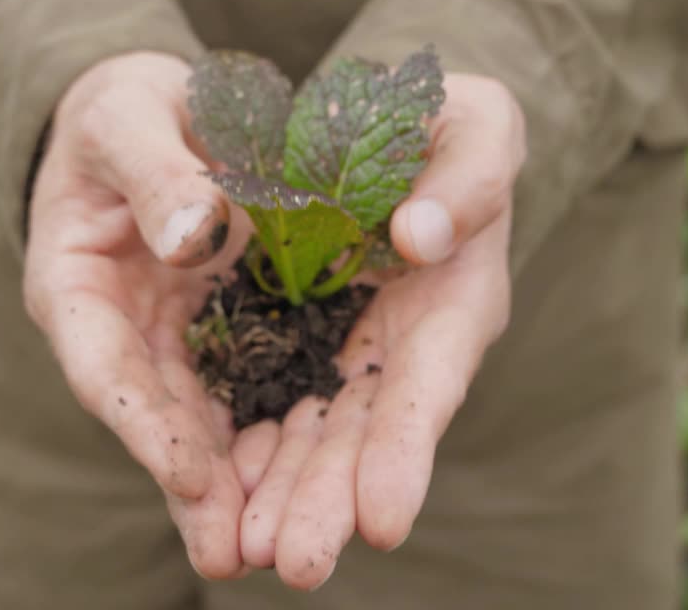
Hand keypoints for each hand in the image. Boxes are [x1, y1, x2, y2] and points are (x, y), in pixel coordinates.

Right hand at [22, 52, 249, 577]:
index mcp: (75, 284)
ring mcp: (169, 338)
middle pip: (152, 418)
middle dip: (189, 487)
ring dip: (229, 487)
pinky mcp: (218, 333)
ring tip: (262, 553)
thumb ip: (156, 171)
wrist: (153, 111)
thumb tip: (189, 238)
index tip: (187, 473)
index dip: (142, 423)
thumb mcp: (132, 116)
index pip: (104, 366)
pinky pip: (244, 390)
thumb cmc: (126, 107)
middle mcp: (118, 330)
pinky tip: (304, 484)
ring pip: (199, 423)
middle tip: (228, 555)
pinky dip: (268, 436)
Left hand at [231, 74, 525, 589]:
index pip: (432, 383)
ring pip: (312, 434)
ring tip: (244, 553)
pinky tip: (210, 499)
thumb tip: (419, 239)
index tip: (384, 520)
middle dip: (332, 500)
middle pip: (367, 435)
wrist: (395, 131)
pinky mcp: (297, 342)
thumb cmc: (451, 123)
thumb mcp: (477, 122)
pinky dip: (243, 449)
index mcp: (455, 299)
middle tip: (296, 563)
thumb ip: (470, 174)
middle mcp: (402, 344)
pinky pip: (266, 401)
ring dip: (281, 495)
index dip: (408, 452)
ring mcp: (348, 351)